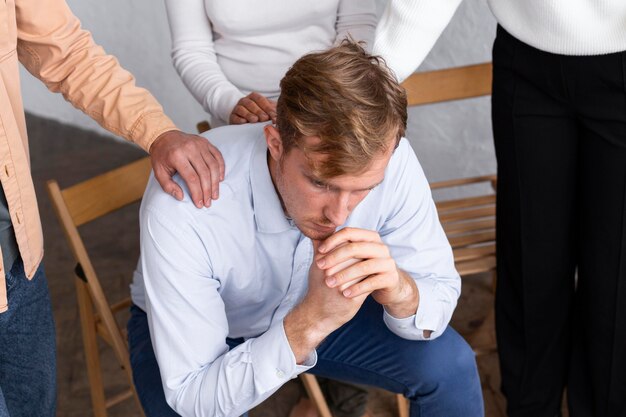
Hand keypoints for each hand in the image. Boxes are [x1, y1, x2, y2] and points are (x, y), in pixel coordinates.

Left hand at [149, 130, 224, 207]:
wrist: (164, 136)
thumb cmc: (162, 156)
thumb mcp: (158, 172)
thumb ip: (168, 186)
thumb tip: (181, 197)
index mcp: (177, 156)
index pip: (191, 178)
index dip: (197, 193)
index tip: (199, 203)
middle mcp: (190, 148)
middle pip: (204, 173)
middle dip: (207, 190)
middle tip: (208, 202)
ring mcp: (200, 144)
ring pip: (213, 166)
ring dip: (215, 183)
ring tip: (215, 195)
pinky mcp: (206, 142)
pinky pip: (218, 156)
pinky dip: (221, 168)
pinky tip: (220, 179)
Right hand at [229, 92, 276, 123]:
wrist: (241, 114)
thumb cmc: (257, 111)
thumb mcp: (266, 108)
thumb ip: (272, 109)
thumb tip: (281, 115)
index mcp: (254, 97)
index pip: (262, 101)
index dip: (268, 109)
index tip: (275, 117)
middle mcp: (245, 100)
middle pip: (252, 104)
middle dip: (259, 112)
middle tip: (265, 118)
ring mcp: (237, 108)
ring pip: (242, 109)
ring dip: (249, 115)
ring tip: (255, 120)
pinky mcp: (232, 116)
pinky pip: (235, 117)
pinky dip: (239, 120)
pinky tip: (243, 122)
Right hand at [283, 240, 366, 362]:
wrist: (318, 315)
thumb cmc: (318, 288)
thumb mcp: (316, 266)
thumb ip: (320, 248)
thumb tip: (322, 231)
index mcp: (323, 263)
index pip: (344, 245)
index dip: (354, 244)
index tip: (360, 245)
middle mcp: (330, 273)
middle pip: (355, 256)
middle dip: (364, 254)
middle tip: (371, 254)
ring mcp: (341, 286)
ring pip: (363, 269)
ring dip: (370, 266)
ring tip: (374, 265)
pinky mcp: (351, 299)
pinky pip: (367, 285)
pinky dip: (372, 281)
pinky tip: (374, 278)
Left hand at [317, 228, 418, 317]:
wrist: (385, 286)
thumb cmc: (362, 270)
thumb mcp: (349, 257)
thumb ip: (334, 246)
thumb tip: (314, 234)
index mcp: (370, 237)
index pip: (349, 233)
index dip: (332, 241)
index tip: (319, 251)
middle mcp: (381, 247)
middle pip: (355, 248)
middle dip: (335, 258)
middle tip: (319, 267)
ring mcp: (388, 262)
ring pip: (363, 266)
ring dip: (344, 275)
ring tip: (330, 283)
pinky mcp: (391, 278)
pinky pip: (372, 282)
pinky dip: (357, 288)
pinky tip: (345, 294)